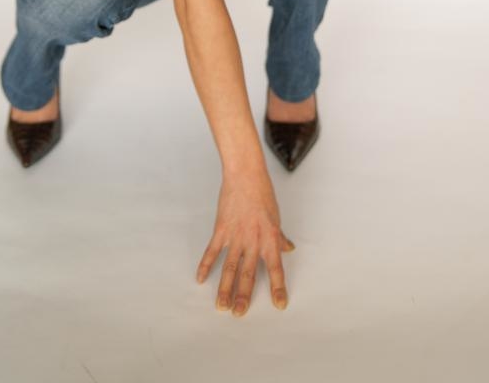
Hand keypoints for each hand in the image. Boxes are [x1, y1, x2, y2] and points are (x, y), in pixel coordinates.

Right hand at [196, 171, 295, 316]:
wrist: (245, 175)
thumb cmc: (263, 193)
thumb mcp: (276, 216)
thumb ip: (280, 237)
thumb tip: (288, 249)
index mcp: (270, 238)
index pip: (276, 268)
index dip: (278, 288)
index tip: (279, 305)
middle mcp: (253, 241)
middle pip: (248, 274)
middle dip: (244, 296)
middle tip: (239, 313)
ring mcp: (236, 236)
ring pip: (229, 268)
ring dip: (225, 288)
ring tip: (221, 306)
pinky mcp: (221, 229)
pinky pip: (212, 252)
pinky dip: (205, 265)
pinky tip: (200, 278)